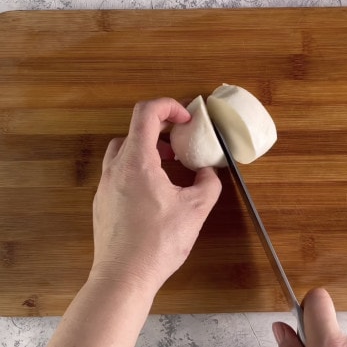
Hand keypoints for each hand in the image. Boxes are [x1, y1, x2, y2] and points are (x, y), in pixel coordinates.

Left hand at [91, 97, 221, 292]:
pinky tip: (153, 192)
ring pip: (123, 151)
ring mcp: (105, 185)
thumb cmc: (157, 242)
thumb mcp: (195, 210)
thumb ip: (208, 183)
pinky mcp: (102, 202)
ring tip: (167, 166)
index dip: (168, 106)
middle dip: (159, 130)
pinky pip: (119, 172)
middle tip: (178, 144)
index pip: (146, 112)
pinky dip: (137, 169)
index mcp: (137, 162)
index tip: (185, 119)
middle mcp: (115, 168)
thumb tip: (206, 173)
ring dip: (147, 150)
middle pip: (133, 130)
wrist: (123, 276)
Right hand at [272, 288, 346, 346]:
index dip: (305, 303)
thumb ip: (289, 345)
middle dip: (318, 332)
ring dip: (331, 345)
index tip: (299, 311)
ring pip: (341, 337)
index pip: (317, 297)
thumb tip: (280, 328)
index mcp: (329, 342)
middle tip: (309, 346)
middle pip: (328, 321)